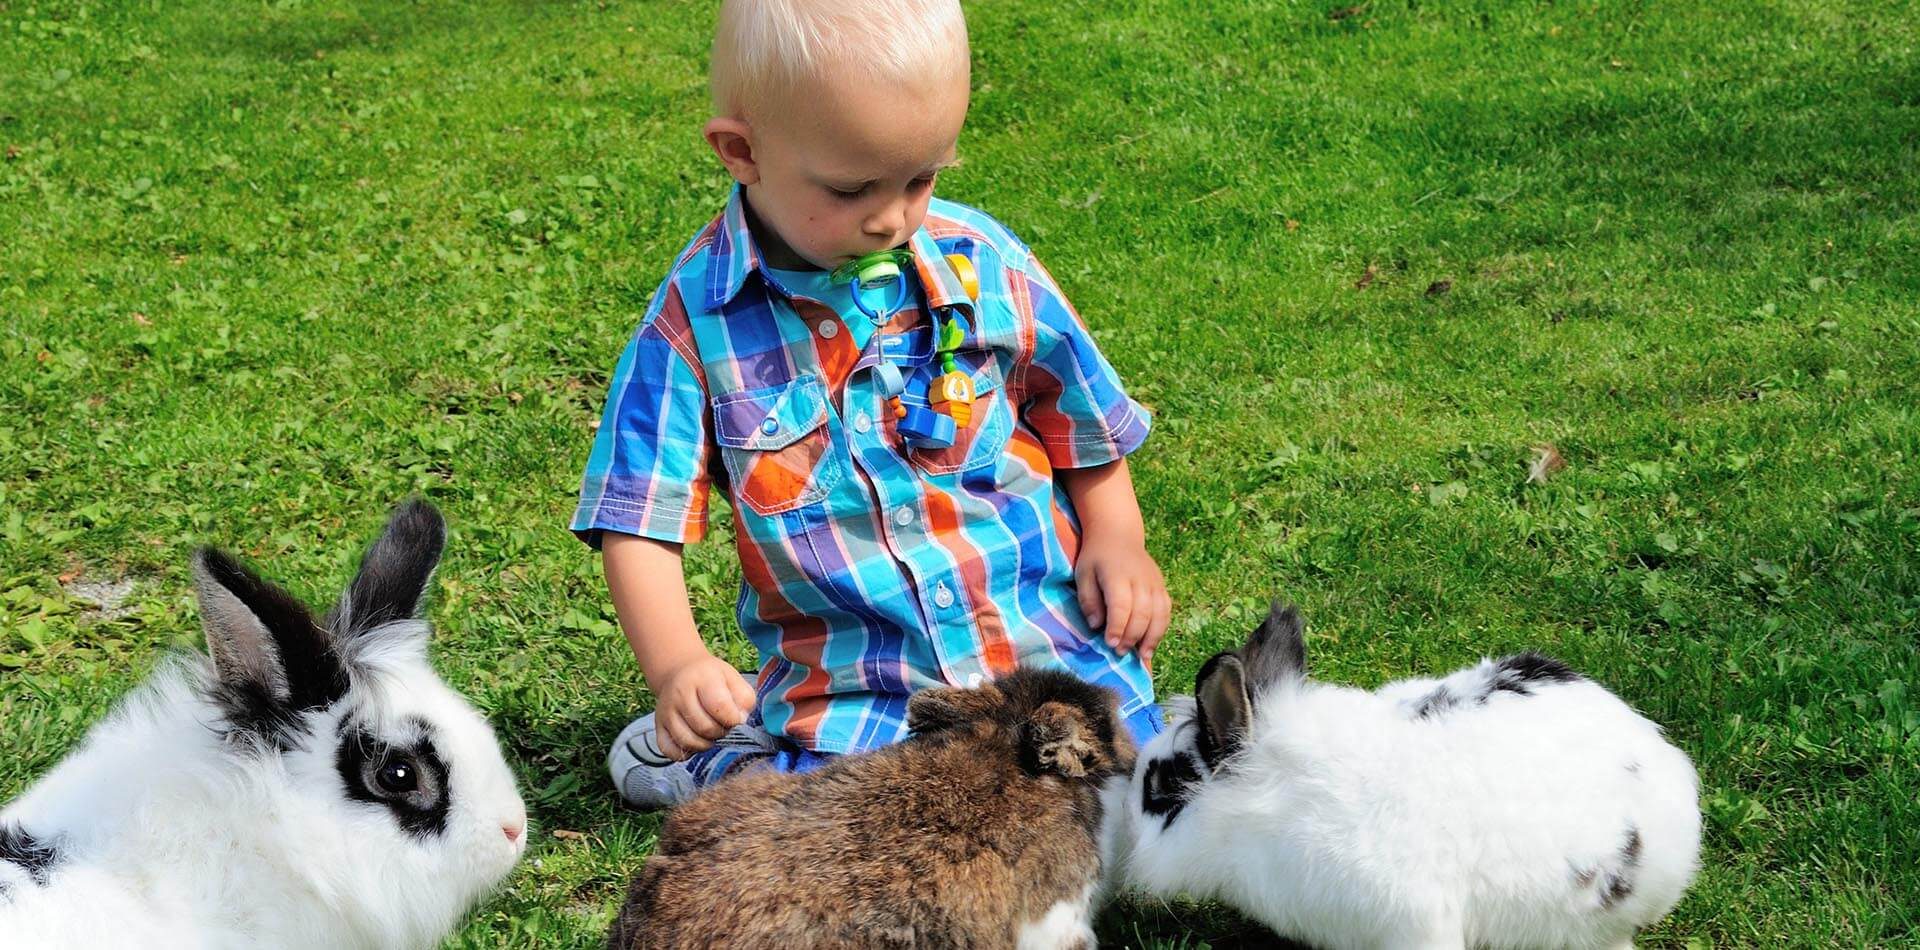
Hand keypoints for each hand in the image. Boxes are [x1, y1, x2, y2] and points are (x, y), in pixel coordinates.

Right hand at [648, 651, 756, 759]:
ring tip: (712, 735)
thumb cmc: (711, 679)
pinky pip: (670, 751)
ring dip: (705, 745)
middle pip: (704, 727)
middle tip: (724, 727)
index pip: (719, 706)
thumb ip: (744, 699)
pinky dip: (685, 754)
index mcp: (702, 678)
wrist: (680, 672)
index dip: (733, 719)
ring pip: (687, 741)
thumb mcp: (733, 679)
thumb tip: (741, 721)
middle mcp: (680, 694)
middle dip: (721, 733)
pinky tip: (695, 743)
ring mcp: (666, 712)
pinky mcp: (658, 727)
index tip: (736, 719)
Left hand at [1074, 539, 1170, 666]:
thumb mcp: (1083, 574)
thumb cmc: (1096, 557)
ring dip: (1151, 638)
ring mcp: (1155, 583)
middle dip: (1131, 637)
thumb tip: (1096, 625)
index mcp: (1117, 575)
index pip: (1121, 605)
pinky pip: (1166, 611)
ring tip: (1142, 657)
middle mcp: (1140, 579)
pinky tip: (1152, 645)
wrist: (1118, 535)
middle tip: (1119, 652)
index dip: (1117, 627)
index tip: (1110, 644)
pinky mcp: (1162, 587)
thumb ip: (1089, 600)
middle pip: (1142, 614)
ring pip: (1159, 615)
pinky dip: (1161, 630)